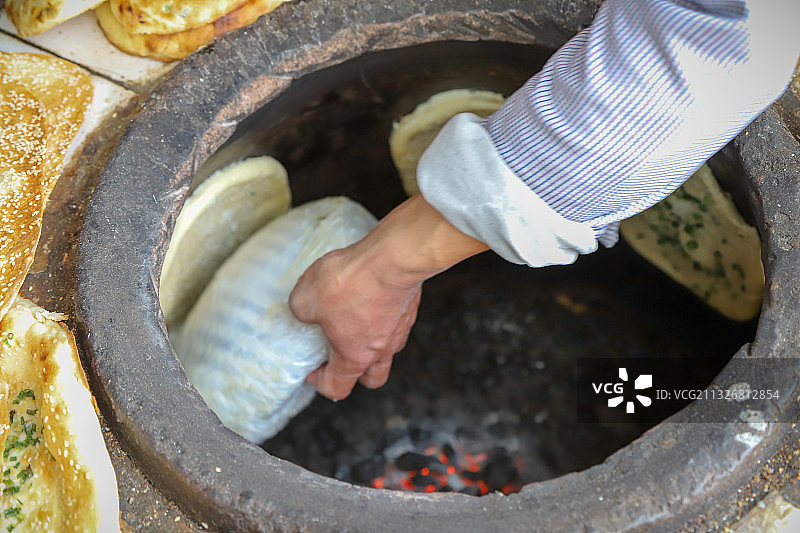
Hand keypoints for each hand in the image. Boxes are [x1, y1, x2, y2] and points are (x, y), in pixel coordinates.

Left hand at [289, 194, 487, 399]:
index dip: (320, 382)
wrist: (393, 258)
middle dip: (356, 372)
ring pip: (387, 348)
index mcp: (355, 356)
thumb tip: (303, 309)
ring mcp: (400, 328)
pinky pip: (395, 320)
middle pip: (373, 377)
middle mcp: (382, 348)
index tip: (311, 367)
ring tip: (353, 319)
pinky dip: (382, 315)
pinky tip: (368, 295)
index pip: (338, 387)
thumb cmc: (353, 282)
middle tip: (339, 353)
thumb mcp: (305, 298)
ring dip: (371, 341)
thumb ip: (299, 310)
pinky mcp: (409, 305)